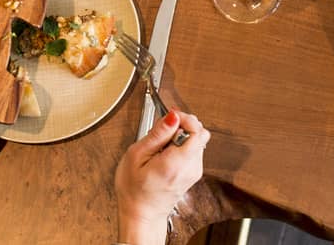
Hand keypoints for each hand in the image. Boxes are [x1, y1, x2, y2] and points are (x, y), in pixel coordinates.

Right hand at [114, 109, 210, 244]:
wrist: (142, 216)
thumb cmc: (134, 190)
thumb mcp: (136, 156)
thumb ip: (157, 134)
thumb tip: (172, 117)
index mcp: (177, 163)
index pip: (197, 130)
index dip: (184, 118)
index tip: (170, 118)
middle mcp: (191, 168)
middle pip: (200, 134)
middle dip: (183, 126)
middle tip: (163, 133)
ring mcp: (195, 172)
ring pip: (198, 141)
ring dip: (182, 137)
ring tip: (161, 147)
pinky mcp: (194, 174)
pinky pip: (194, 151)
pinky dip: (182, 147)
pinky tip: (166, 155)